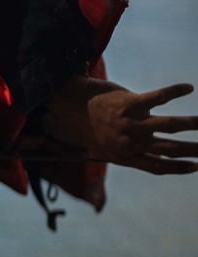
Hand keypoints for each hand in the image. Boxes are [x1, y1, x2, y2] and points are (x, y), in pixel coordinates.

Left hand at [42, 77, 197, 175]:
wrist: (71, 104)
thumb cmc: (92, 126)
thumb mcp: (107, 148)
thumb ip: (130, 154)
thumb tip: (156, 158)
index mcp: (124, 156)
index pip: (157, 167)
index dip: (178, 168)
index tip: (197, 166)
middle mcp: (129, 142)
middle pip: (168, 149)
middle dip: (192, 149)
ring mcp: (130, 123)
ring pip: (168, 126)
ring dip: (190, 124)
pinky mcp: (129, 102)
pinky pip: (158, 97)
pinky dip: (175, 91)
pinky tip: (188, 88)